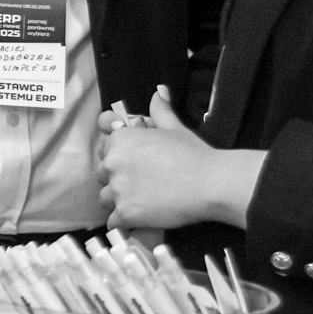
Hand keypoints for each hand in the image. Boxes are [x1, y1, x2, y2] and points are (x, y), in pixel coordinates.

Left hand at [98, 85, 264, 231]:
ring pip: (105, 198)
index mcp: (120, 139)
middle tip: (141, 183)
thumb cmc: (194, 154)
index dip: (118, 156)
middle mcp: (113, 163)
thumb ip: (160, 111)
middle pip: (102, 173)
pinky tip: (139, 218)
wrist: (210, 183)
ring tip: (142, 201)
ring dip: (118, 200)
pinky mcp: (125, 213)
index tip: (133, 163)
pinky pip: (113, 221)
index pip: (104, 148)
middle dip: (116, 178)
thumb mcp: (175, 128)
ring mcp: (117, 190)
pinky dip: (124, 222)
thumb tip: (159, 92)